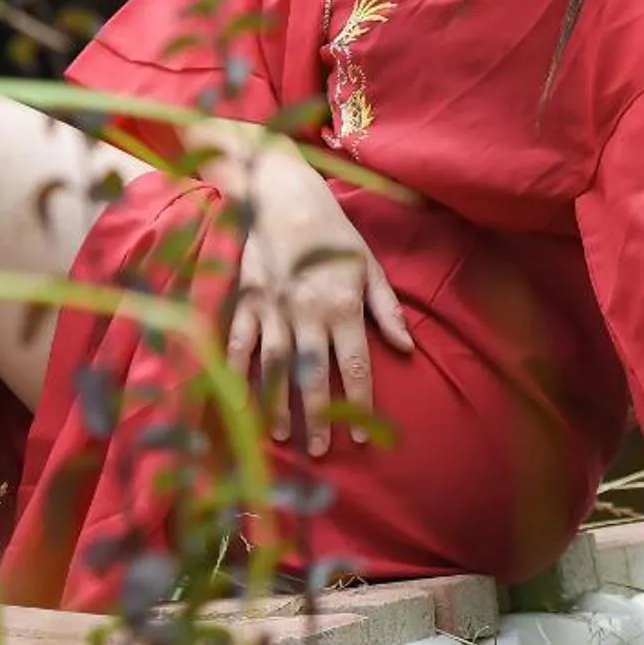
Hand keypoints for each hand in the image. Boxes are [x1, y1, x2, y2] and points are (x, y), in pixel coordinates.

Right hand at [208, 140, 413, 454]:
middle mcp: (307, 311)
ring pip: (275, 366)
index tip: (361, 435)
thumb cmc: (331, 232)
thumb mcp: (368, 265)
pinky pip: (238, 343)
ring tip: (281, 436)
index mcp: (342, 304)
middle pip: (314, 375)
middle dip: (317, 416)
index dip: (358, 402)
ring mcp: (272, 307)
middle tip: (321, 451)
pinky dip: (236, 374)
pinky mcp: (244, 300)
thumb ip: (386, 309)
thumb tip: (407, 347)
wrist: (280, 193)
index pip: (354, 364)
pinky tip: (237, 402)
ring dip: (277, 404)